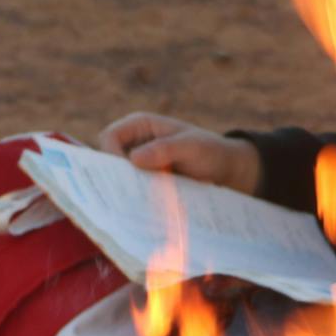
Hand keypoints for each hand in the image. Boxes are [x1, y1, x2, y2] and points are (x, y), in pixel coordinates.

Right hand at [97, 112, 262, 195]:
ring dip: (125, 190)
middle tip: (127, 196)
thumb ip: (165, 149)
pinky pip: (130, 190)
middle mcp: (133, 143)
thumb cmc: (211, 151)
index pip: (109, 137)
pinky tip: (143, 210)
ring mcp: (137, 164)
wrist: (227, 171)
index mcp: (140, 125)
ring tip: (137, 205)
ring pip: (117, 178)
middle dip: (115, 176)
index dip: (111, 155)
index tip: (126, 175)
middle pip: (107, 160)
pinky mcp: (144, 182)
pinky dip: (134, 199)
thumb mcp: (192, 147)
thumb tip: (134, 159)